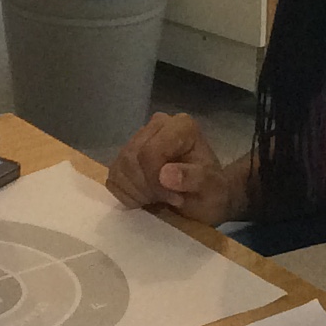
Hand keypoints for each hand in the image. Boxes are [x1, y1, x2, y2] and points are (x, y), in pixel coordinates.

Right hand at [106, 113, 242, 225]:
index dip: (156, 181)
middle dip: (146, 187)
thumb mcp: (212, 189)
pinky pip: (113, 177)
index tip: (175, 198)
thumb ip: (195, 178)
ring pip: (120, 167)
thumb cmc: (211, 191)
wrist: (204, 197)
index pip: (150, 152)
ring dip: (136, 192)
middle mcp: (157, 124)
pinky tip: (146, 197)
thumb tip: (166, 174)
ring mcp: (139, 138)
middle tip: (166, 200)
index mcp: (181, 126)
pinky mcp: (126, 156)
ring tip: (157, 199)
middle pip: (132, 158)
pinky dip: (126, 194)